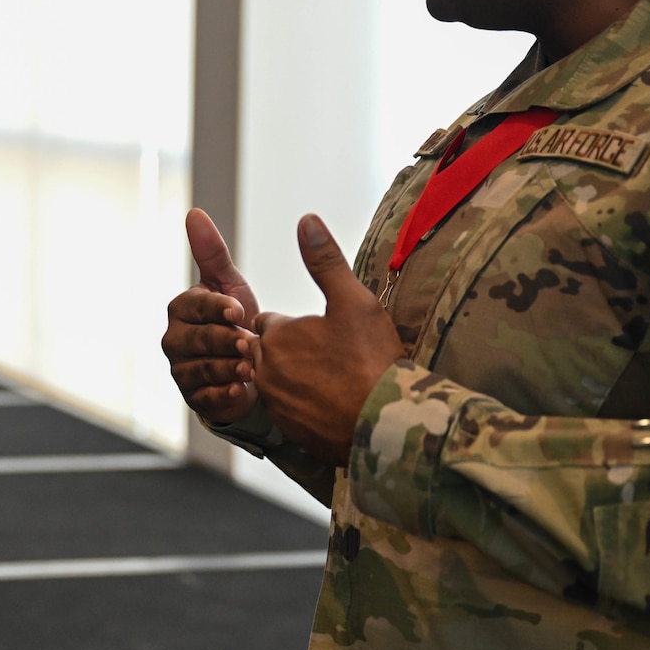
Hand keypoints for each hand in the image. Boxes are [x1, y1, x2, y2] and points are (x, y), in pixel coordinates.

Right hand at [163, 209, 261, 424]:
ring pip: (203, 369)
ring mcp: (181, 370)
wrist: (246, 364)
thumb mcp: (228, 284)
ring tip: (251, 369)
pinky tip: (242, 391)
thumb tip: (194, 213)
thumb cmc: (234, 319)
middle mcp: (174, 339)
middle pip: (198, 339)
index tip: (240, 312)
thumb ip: (212, 252)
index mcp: (181, 309)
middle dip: (226, 341)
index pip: (196, 306)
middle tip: (250, 344)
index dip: (218, 309)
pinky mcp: (194, 398)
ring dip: (228, 368)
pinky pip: (206, 397)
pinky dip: (225, 395)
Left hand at [252, 215, 403, 462]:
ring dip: (295, 378)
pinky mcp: (288, 429)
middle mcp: (265, 369)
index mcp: (276, 335)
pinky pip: (287, 410)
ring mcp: (274, 402)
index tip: (322, 333)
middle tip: (329, 357)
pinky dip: (303, 405)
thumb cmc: (371, 360)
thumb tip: (306, 220)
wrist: (384, 423)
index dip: (295, 326)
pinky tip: (331, 404)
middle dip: (290, 351)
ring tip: (331, 380)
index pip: (269, 322)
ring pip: (275, 381)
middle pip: (268, 351)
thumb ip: (325, 261)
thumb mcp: (353, 301)